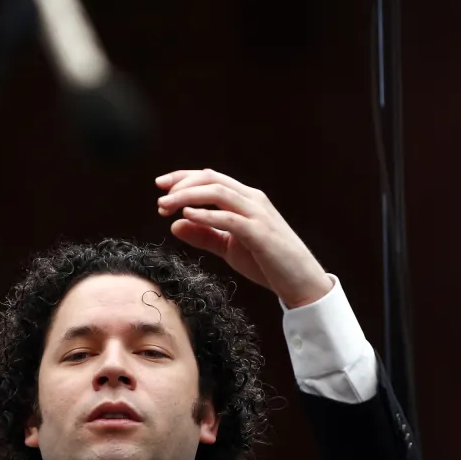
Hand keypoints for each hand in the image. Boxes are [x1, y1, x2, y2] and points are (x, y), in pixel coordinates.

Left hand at [156, 169, 332, 307]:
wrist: (301, 282)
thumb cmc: (267, 263)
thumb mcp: (229, 248)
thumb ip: (204, 235)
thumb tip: (174, 225)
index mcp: (246, 199)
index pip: (210, 178)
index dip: (183, 178)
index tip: (160, 185)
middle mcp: (252, 200)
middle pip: (211, 179)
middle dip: (181, 184)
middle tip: (159, 200)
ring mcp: (257, 214)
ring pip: (217, 192)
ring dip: (187, 196)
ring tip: (165, 206)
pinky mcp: (259, 233)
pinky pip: (229, 218)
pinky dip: (206, 215)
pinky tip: (187, 216)